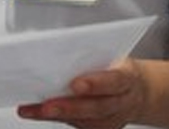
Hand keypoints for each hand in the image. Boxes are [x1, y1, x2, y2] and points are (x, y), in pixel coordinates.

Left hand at [17, 59, 145, 128]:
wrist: (136, 91)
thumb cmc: (118, 69)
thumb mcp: (113, 55)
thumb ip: (93, 56)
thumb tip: (60, 47)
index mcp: (128, 78)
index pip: (114, 81)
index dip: (95, 84)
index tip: (75, 85)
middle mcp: (122, 102)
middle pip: (96, 108)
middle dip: (69, 107)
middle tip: (47, 106)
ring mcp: (112, 119)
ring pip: (84, 121)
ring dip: (56, 115)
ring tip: (32, 110)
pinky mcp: (100, 128)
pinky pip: (77, 125)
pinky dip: (56, 118)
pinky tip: (36, 112)